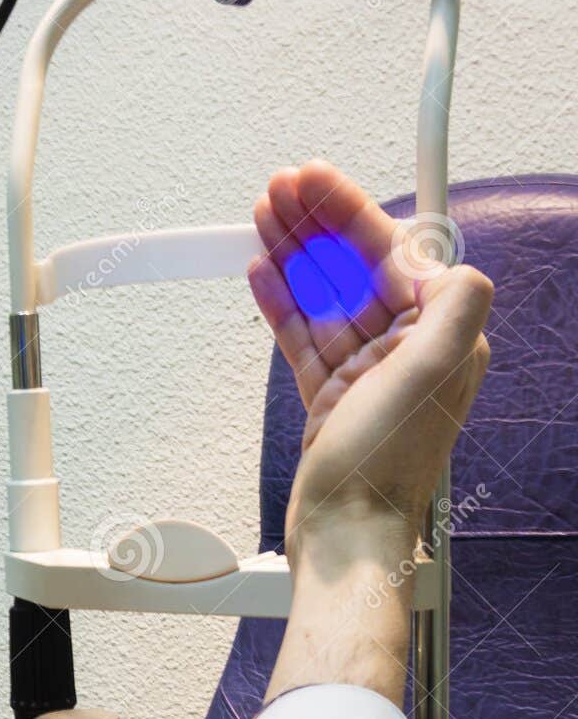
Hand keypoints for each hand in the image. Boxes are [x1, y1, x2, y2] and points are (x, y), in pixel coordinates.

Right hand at [248, 161, 491, 570]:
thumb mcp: (434, 372)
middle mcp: (407, 352)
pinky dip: (283, 305)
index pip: (394, 254)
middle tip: (278, 191)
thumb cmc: (385, 470)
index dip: (353, 213)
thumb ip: (455, 304)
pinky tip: (262, 275)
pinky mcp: (331, 400)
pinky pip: (304, 338)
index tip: (317, 182)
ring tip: (261, 221)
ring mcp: (366, 376)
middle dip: (317, 227)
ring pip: (325, 297)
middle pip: (356, 269)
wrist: (345, 536)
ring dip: (293, 256)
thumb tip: (457, 261)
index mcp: (440, 338)